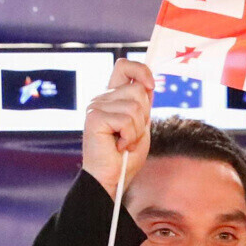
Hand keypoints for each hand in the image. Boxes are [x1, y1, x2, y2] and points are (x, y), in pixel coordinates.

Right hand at [81, 58, 154, 198]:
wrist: (112, 179)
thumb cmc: (125, 157)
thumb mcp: (141, 126)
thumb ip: (143, 105)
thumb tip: (150, 84)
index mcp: (112, 97)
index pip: (124, 66)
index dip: (141, 70)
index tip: (151, 86)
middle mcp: (102, 98)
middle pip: (138, 90)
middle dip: (144, 117)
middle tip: (131, 135)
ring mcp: (96, 106)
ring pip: (135, 107)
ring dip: (137, 131)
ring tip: (125, 143)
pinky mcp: (95, 117)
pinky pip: (126, 120)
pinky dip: (129, 137)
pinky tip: (119, 147)